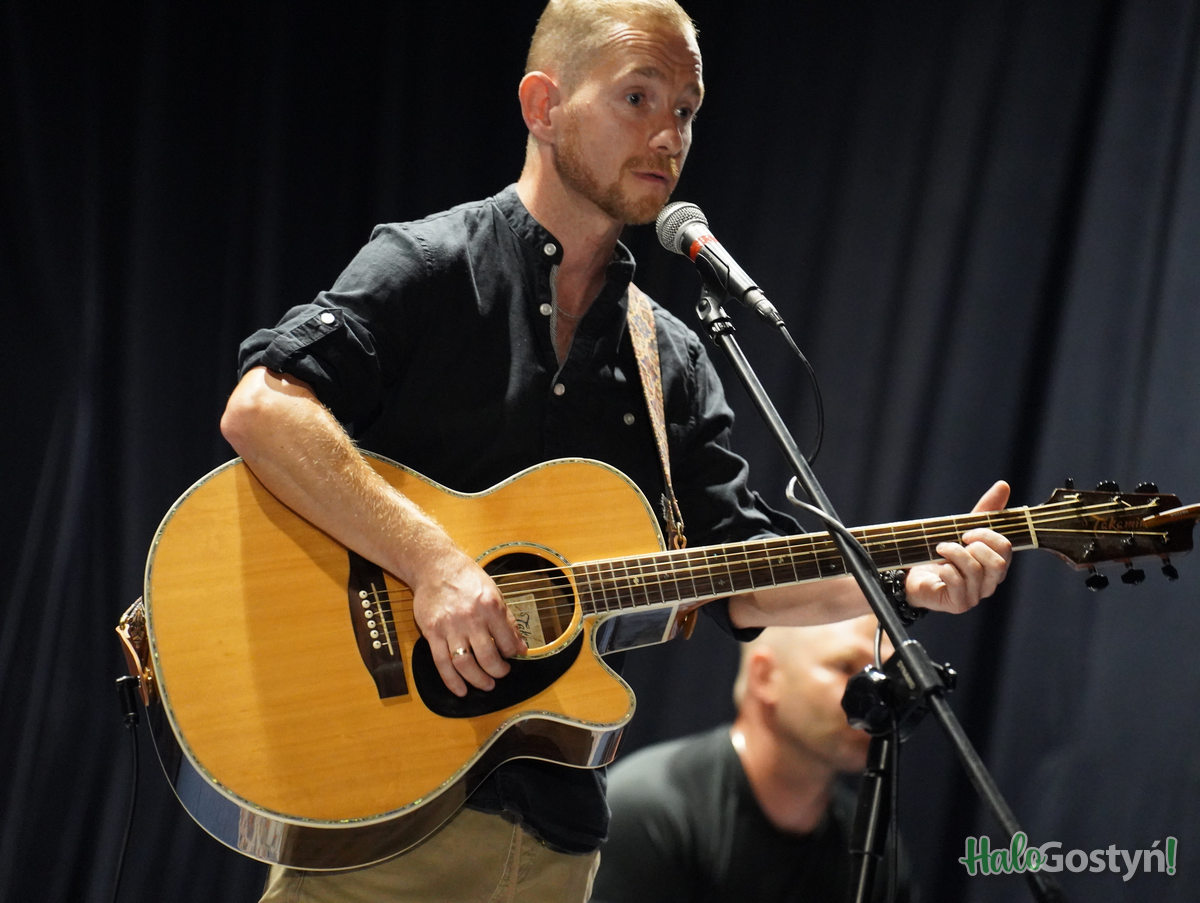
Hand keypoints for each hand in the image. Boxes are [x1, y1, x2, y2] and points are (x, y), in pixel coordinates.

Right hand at [410, 550, 527, 696]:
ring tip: (486, 684)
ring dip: (478, 680)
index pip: (506, 642)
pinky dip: (452, 681)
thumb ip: (507, 621)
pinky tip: (460, 690)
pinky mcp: (432, 633)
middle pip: (487, 658)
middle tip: (501, 674)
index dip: (512, 654)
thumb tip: (520, 647)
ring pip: (465, 664)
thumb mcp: (494, 593)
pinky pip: (442, 663)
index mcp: (490, 607)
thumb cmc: (466, 578)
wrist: (435, 566)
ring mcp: (450, 627)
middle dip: (498, 672)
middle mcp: (471, 618)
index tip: (511, 657)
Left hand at [905, 480, 1012, 613]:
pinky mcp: (958, 604)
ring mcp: (975, 596)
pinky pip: (958, 584)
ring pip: (976, 571)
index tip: (966, 531)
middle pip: (998, 563)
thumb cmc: (942, 553)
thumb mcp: (963, 528)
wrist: (912, 576)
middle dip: (975, 546)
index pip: (1006, 549)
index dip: (987, 536)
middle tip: (956, 540)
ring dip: (954, 553)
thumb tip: (1004, 485)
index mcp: (995, 565)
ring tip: (939, 549)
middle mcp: (989, 583)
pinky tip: (938, 567)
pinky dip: (946, 570)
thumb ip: (985, 510)